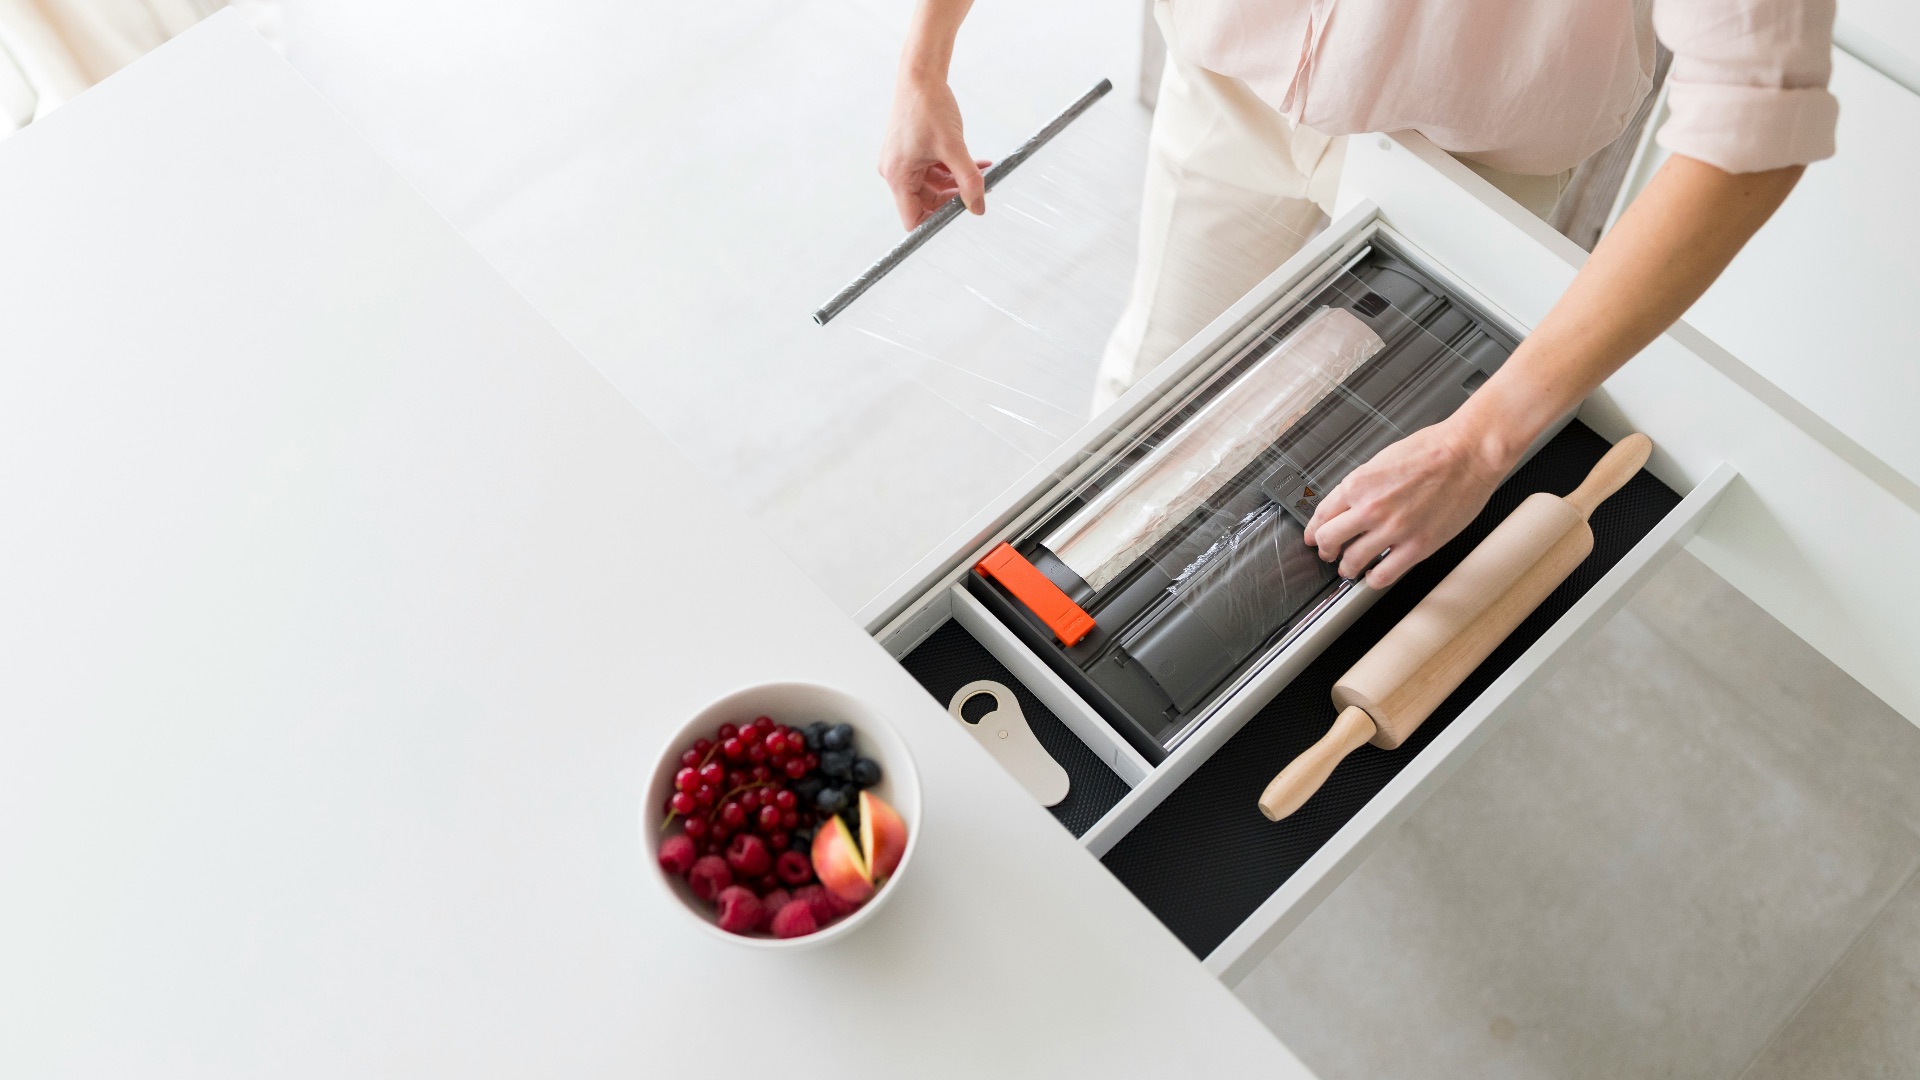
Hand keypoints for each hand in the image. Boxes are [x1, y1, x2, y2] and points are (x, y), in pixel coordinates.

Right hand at [879, 76, 987, 228]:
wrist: (921, 75)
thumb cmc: (929, 106)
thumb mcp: (954, 148)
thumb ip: (969, 181)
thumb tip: (978, 208)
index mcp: (898, 175)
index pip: (912, 218)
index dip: (935, 224)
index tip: (959, 218)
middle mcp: (896, 171)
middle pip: (926, 202)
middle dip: (954, 198)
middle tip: (979, 192)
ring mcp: (904, 161)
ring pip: (934, 185)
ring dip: (958, 182)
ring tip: (983, 174)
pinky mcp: (912, 151)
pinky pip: (934, 170)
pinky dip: (953, 169)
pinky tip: (977, 164)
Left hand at [1302, 418, 1508, 587]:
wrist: (1469, 454)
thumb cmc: (1433, 450)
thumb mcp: (1382, 459)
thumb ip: (1362, 485)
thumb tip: (1347, 503)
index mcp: (1358, 484)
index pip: (1321, 515)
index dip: (1313, 531)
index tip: (1313, 537)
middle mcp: (1370, 508)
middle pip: (1328, 540)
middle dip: (1325, 550)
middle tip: (1329, 554)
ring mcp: (1392, 530)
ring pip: (1351, 562)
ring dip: (1347, 568)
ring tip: (1350, 568)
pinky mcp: (1416, 547)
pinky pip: (1382, 575)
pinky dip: (1372, 580)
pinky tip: (1374, 575)